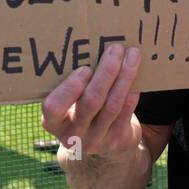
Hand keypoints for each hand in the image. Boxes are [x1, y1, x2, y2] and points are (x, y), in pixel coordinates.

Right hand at [40, 44, 142, 159]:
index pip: (53, 107)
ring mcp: (95, 140)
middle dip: (106, 72)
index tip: (85, 68)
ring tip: (132, 54)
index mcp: (53, 122)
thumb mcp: (68, 102)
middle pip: (90, 102)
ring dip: (124, 76)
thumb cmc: (79, 109)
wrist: (100, 145)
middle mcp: (73, 134)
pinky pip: (125, 111)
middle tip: (116, 48)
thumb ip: (73, 83)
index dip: (69, 88)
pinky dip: (132, 90)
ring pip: (112, 105)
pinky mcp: (116, 140)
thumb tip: (92, 44)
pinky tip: (135, 73)